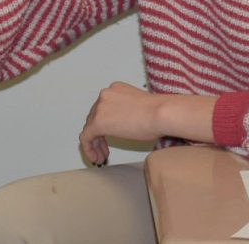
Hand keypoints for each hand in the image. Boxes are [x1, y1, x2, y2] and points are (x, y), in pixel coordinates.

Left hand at [78, 82, 217, 165]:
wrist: (161, 114)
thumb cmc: (159, 113)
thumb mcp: (140, 108)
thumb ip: (128, 112)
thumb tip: (126, 125)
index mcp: (115, 89)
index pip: (104, 108)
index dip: (105, 125)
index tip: (110, 137)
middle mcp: (105, 95)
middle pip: (95, 117)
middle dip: (99, 135)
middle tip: (105, 150)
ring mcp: (100, 107)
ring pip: (90, 128)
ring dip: (95, 144)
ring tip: (101, 157)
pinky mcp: (98, 122)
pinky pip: (86, 137)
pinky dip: (89, 149)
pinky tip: (96, 158)